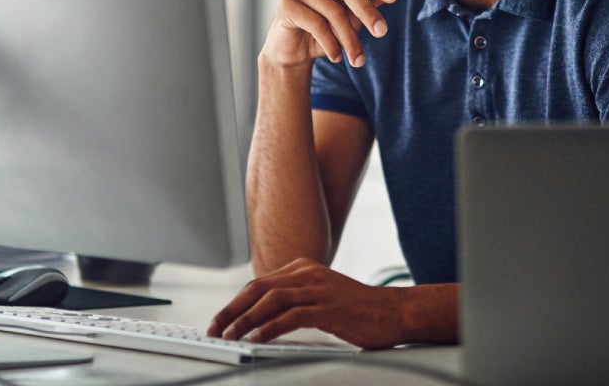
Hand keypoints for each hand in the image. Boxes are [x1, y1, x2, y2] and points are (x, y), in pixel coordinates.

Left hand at [206, 258, 405, 349]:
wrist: (395, 312)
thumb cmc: (358, 310)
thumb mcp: (320, 297)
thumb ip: (294, 302)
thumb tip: (261, 320)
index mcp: (302, 269)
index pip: (258, 284)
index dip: (234, 303)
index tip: (219, 321)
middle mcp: (307, 274)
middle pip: (257, 289)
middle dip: (231, 310)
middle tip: (214, 329)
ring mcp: (318, 289)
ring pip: (270, 301)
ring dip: (245, 319)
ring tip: (229, 336)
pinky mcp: (329, 308)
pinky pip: (292, 316)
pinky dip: (270, 328)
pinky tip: (257, 339)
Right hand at [262, 0, 396, 70]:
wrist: (294, 52)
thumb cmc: (325, 33)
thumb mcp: (350, 21)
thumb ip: (365, 8)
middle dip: (367, 11)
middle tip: (381, 32)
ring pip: (333, 10)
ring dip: (349, 39)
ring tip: (357, 59)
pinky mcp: (287, 4)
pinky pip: (316, 23)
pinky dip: (330, 44)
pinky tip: (336, 56)